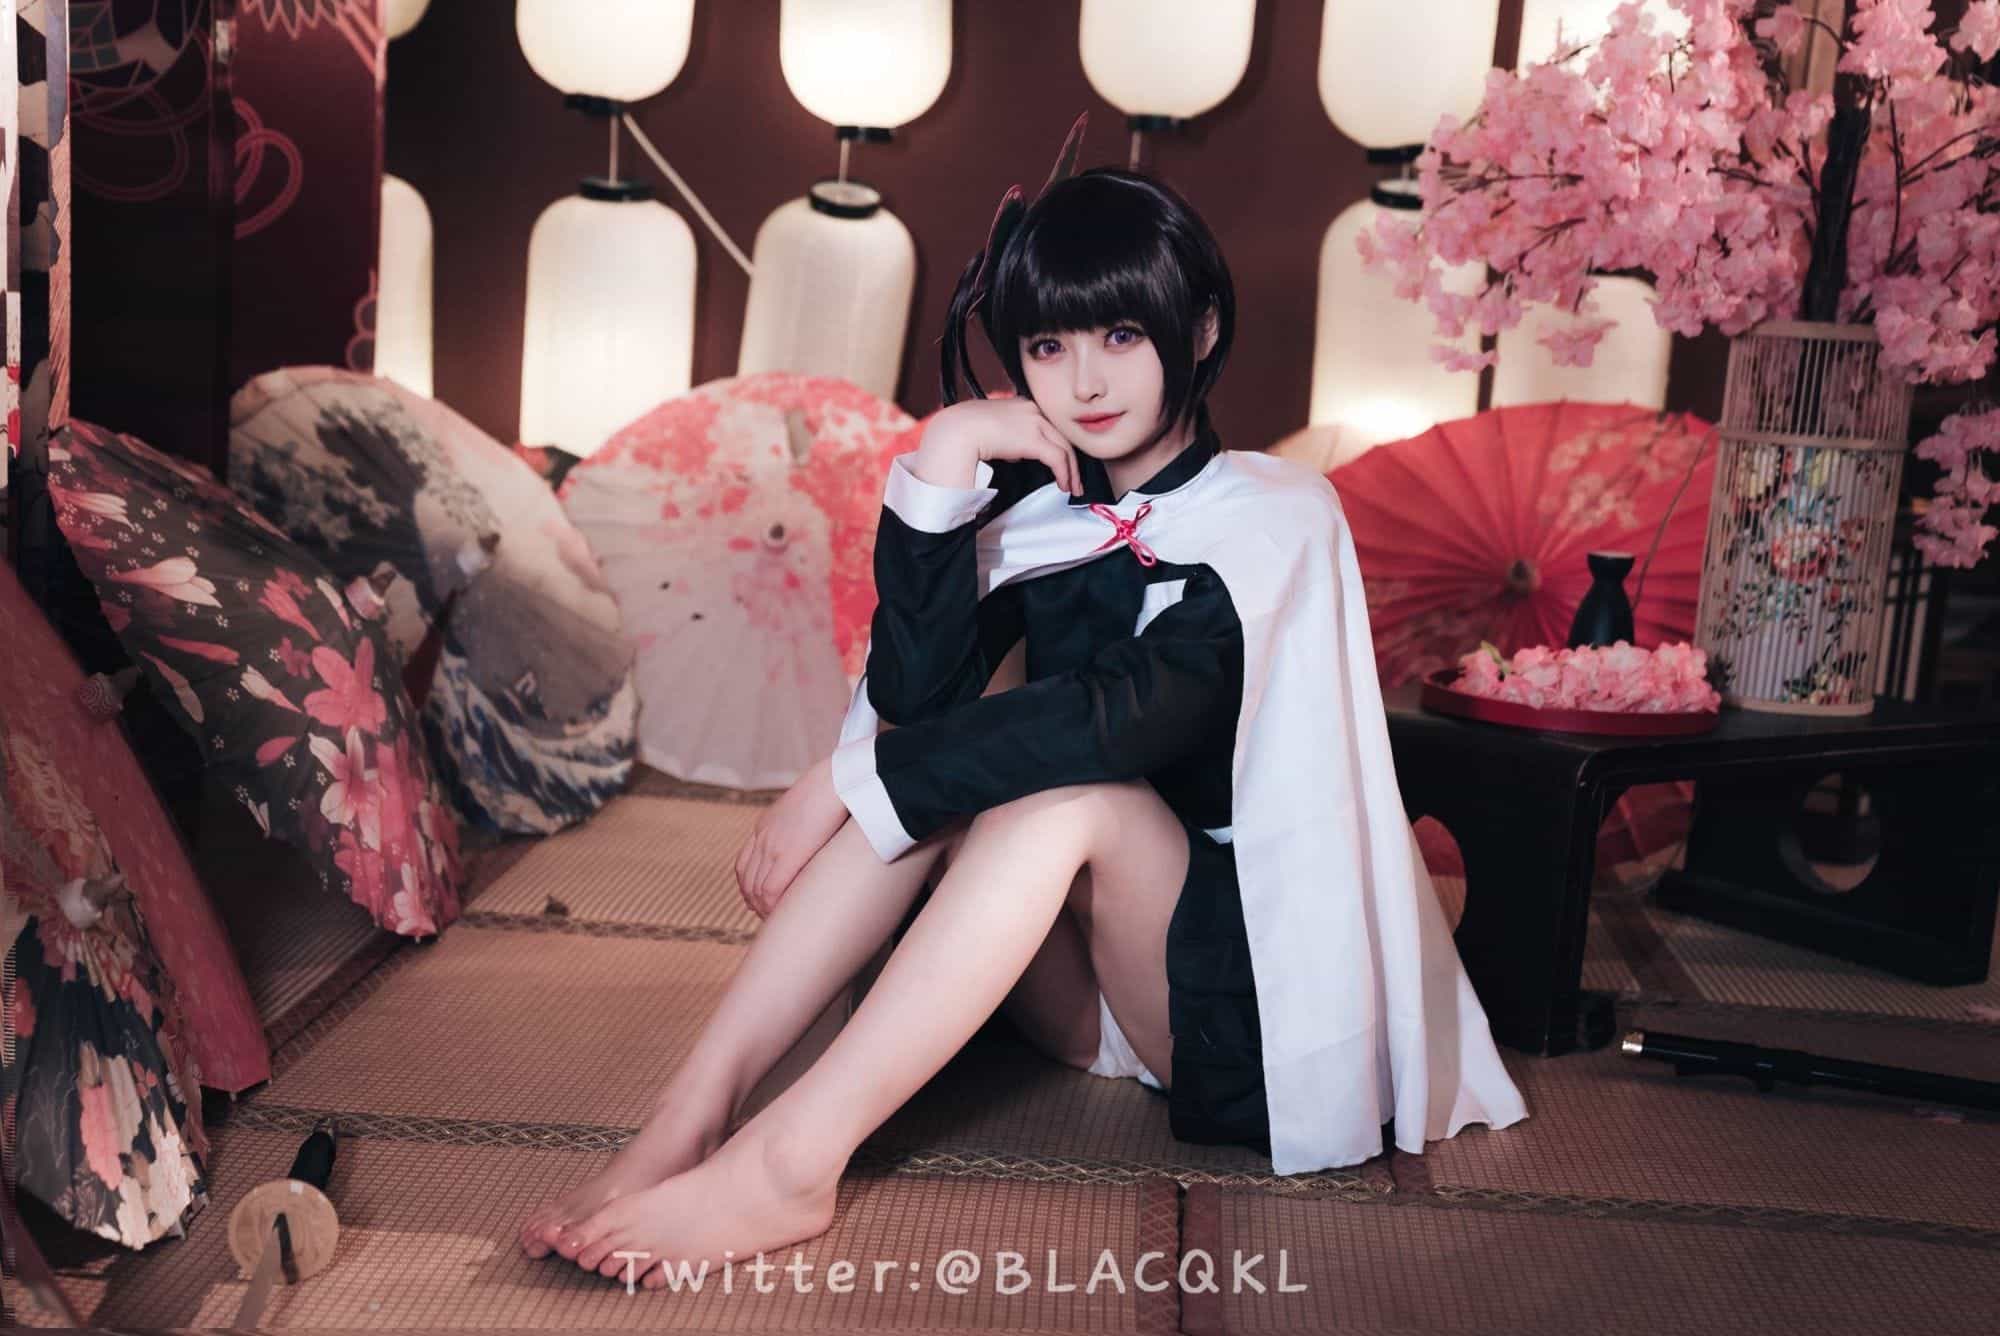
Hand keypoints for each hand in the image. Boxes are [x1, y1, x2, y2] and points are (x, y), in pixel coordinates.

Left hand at [735, 756, 847, 917]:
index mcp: (766, 825)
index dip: (750, 888)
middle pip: (746, 880)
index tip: (762, 903)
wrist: (838, 778)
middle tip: (771, 918)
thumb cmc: (834, 789)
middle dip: (755, 903)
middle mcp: (763, 837)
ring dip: (763, 908)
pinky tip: (782, 915)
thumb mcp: (809, 806)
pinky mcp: (787, 854)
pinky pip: (770, 891)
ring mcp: (772, 845)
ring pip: (754, 889)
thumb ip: (802, 824)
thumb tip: (814, 835)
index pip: (745, 864)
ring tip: (778, 920)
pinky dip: (772, 907)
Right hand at [912, 397, 1081, 495]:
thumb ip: (1007, 436)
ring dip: (1071, 470)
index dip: (1058, 444)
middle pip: (1061, 435)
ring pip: (1065, 447)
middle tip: (1075, 478)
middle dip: (1071, 459)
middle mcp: (1032, 409)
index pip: (1049, 424)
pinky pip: (1058, 459)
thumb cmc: (964, 431)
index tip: (1060, 462)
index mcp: (1021, 404)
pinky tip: (1064, 485)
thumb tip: (1014, 453)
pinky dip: (1064, 474)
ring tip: (1072, 487)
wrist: (957, 430)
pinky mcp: (1033, 439)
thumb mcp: (990, 428)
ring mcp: (1034, 422)